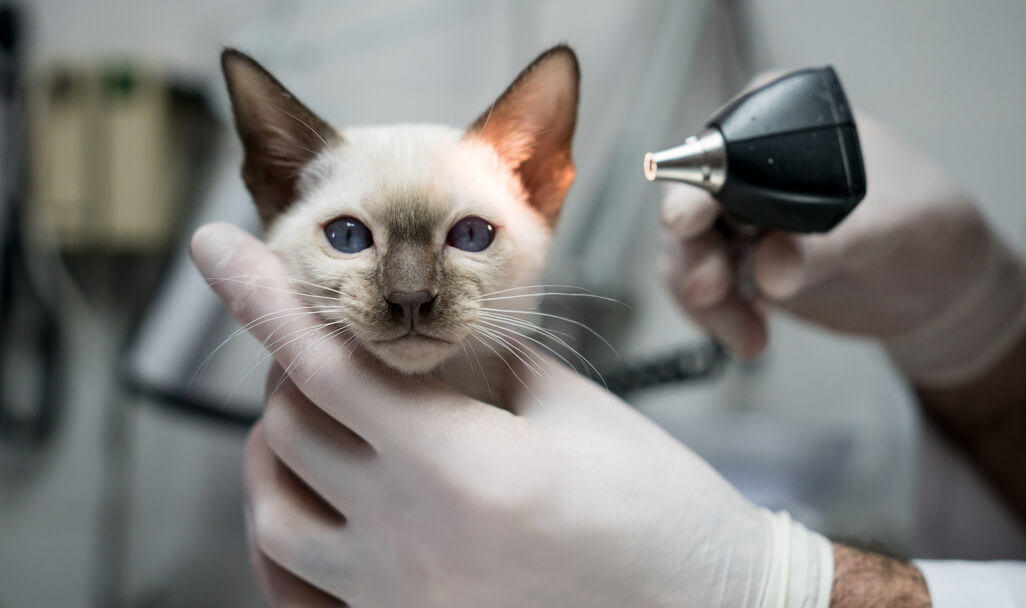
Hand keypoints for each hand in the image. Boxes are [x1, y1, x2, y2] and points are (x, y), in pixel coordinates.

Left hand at [191, 222, 832, 607]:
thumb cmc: (661, 511)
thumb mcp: (578, 413)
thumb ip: (491, 367)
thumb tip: (437, 341)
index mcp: (459, 464)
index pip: (324, 360)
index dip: (260, 294)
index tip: (215, 247)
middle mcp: (410, 536)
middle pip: (286, 428)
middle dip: (295, 372)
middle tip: (338, 351)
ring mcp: (398, 598)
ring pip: (273, 511)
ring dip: (279, 452)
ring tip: (324, 428)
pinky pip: (298, 590)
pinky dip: (288, 538)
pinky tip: (316, 510)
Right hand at [660, 111, 1025, 386]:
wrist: (940, 290)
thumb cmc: (928, 230)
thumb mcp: (889, 229)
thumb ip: (827, 246)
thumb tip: (771, 268)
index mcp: (782, 124)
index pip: (722, 149)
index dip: (697, 186)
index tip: (688, 223)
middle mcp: (750, 163)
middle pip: (690, 201)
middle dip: (692, 252)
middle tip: (708, 291)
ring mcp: (741, 215)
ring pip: (688, 251)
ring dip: (704, 296)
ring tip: (747, 334)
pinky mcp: (741, 261)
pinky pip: (702, 288)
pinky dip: (715, 316)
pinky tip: (752, 337)